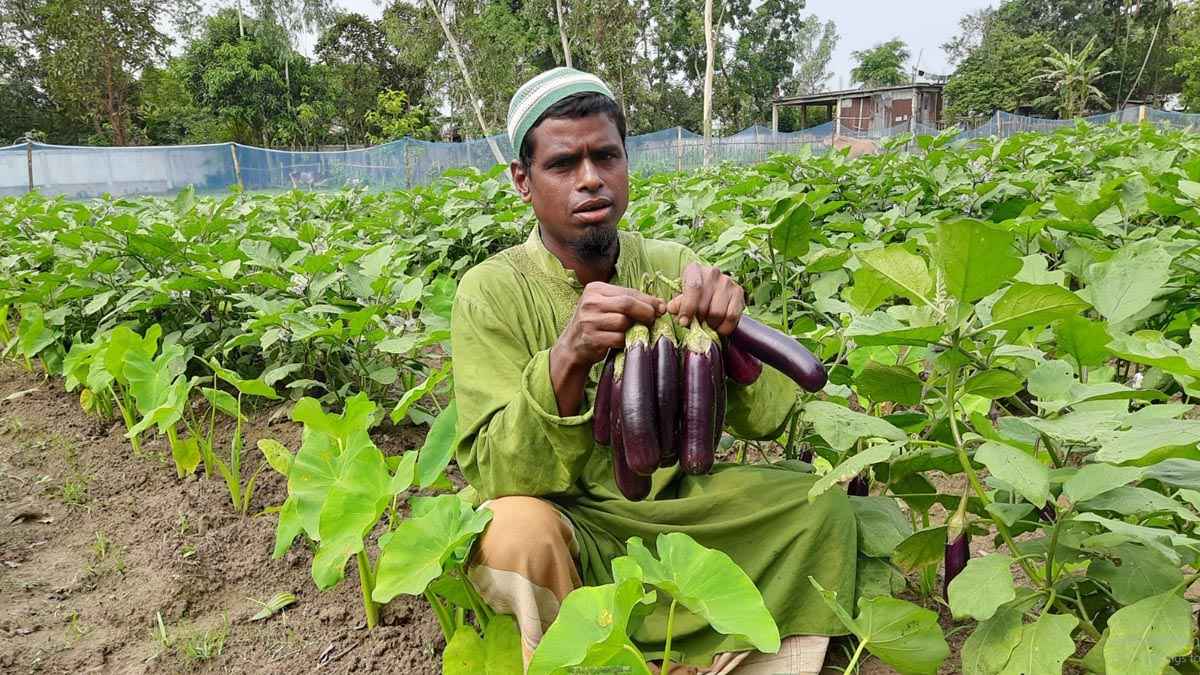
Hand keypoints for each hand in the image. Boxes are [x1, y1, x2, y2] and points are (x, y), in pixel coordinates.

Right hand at [549, 283, 664, 415]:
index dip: (648, 300)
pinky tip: (623, 341)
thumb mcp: (607, 306)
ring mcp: (588, 320)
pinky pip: (618, 338)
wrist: (572, 346)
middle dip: (645, 312)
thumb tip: (660, 304)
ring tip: (634, 331)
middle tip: (653, 320)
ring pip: (623, 322)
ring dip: (634, 329)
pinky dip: (625, 341)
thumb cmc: (595, 323)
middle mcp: (590, 302)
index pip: (628, 292)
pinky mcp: (591, 338)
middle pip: (627, 304)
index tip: (660, 308)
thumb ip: (630, 302)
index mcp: (595, 289)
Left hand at [667, 262, 744, 335]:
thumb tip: (672, 309)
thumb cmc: (693, 294)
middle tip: (697, 323)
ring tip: (707, 323)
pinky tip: (718, 326)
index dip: (688, 308)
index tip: (683, 322)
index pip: (694, 288)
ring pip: (718, 313)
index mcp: (694, 270)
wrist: (712, 289)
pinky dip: (724, 327)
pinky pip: (732, 316)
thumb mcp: (681, 296)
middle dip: (698, 320)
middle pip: (704, 305)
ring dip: (710, 324)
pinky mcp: (739, 292)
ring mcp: (728, 281)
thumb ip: (677, 303)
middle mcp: (713, 273)